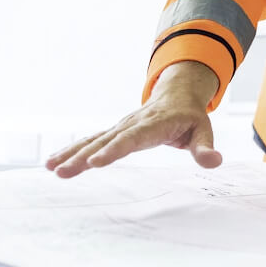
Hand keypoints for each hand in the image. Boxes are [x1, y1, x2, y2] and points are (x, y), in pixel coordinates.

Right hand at [45, 62, 222, 177]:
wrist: (177, 94)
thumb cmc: (190, 116)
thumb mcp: (203, 130)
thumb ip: (205, 147)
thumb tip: (214, 161)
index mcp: (154, 124)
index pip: (132, 139)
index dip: (114, 150)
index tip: (95, 162)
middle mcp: (132, 123)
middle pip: (106, 141)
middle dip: (84, 157)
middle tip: (63, 172)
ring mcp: (120, 127)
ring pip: (93, 140)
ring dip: (72, 154)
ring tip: (51, 168)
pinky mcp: (114, 132)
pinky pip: (91, 141)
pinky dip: (72, 151)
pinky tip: (53, 163)